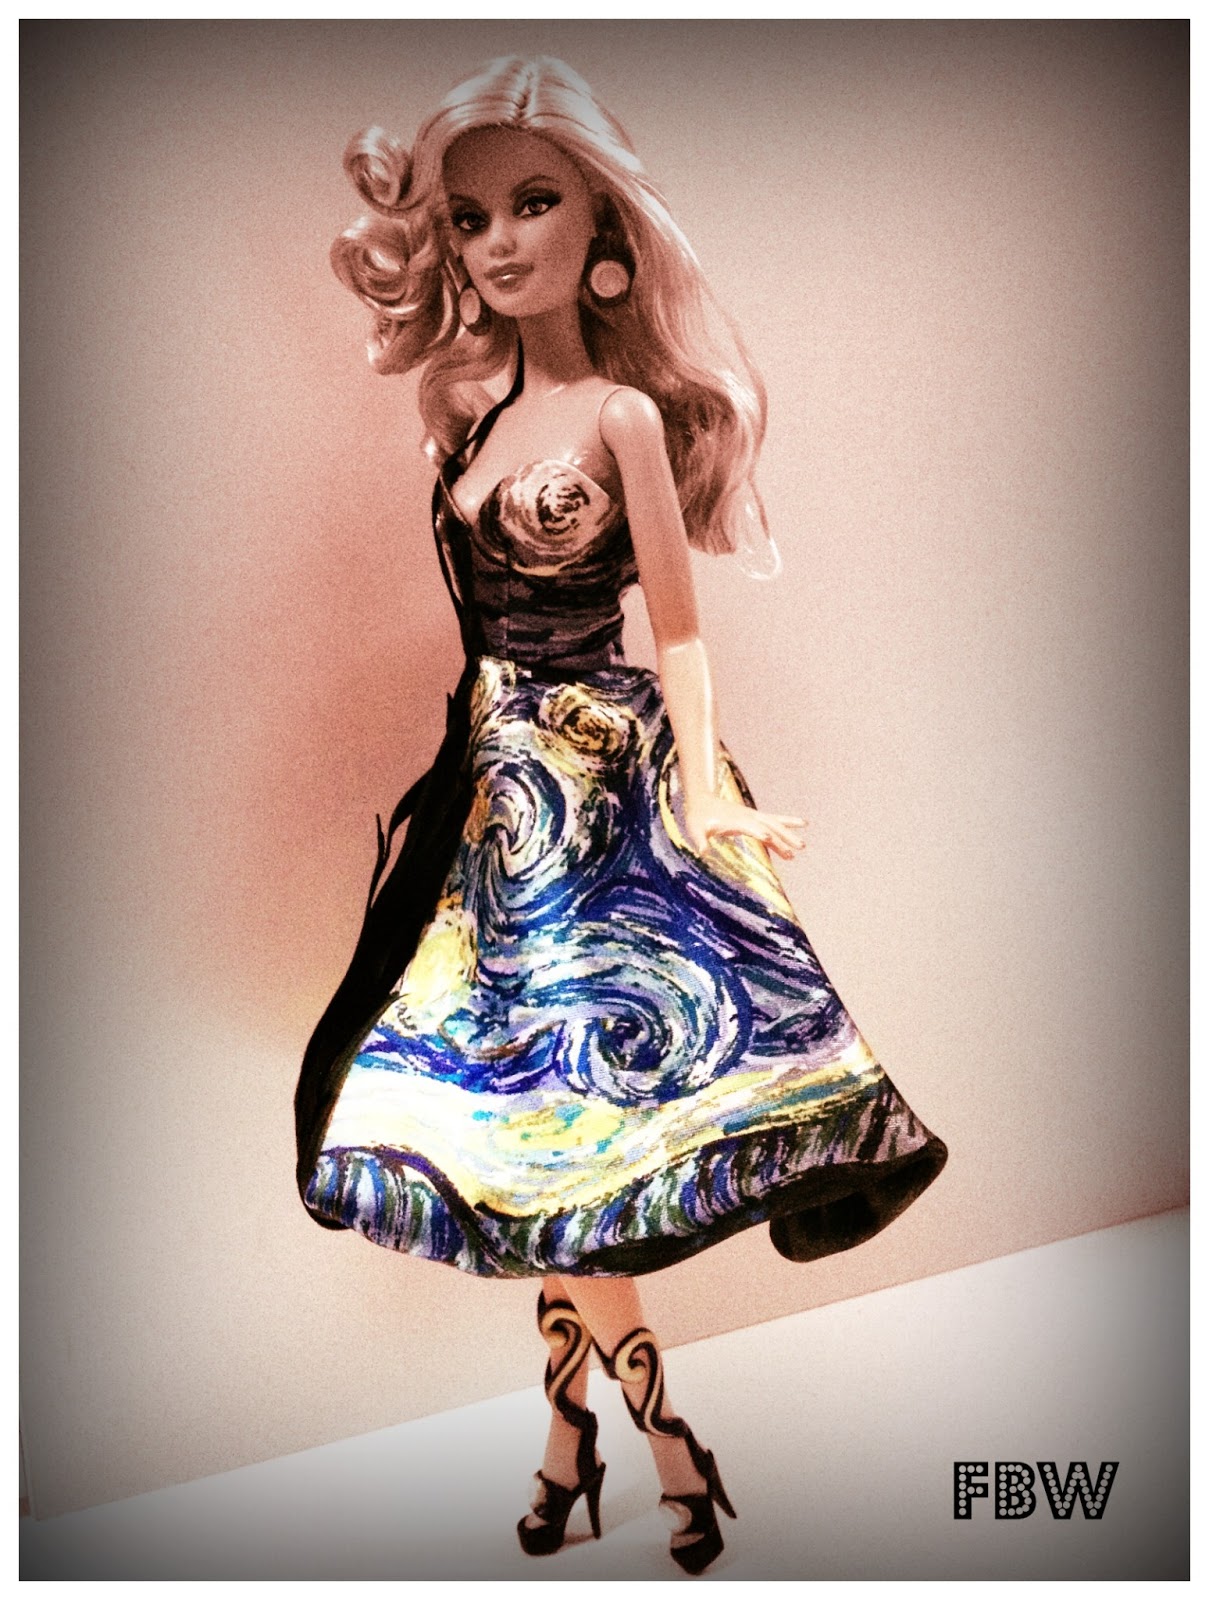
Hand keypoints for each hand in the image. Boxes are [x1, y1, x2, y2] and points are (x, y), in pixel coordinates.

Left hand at [683, 796, 807, 859]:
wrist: (702, 800)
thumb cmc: (698, 817)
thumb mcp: (695, 829)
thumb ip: (700, 840)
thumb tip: (702, 852)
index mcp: (735, 820)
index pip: (751, 827)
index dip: (761, 833)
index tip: (771, 838)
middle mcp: (747, 816)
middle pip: (770, 826)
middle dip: (784, 836)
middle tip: (799, 847)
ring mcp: (752, 816)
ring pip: (775, 824)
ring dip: (788, 834)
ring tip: (802, 847)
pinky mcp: (753, 818)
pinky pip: (773, 823)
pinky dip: (785, 828)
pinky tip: (796, 836)